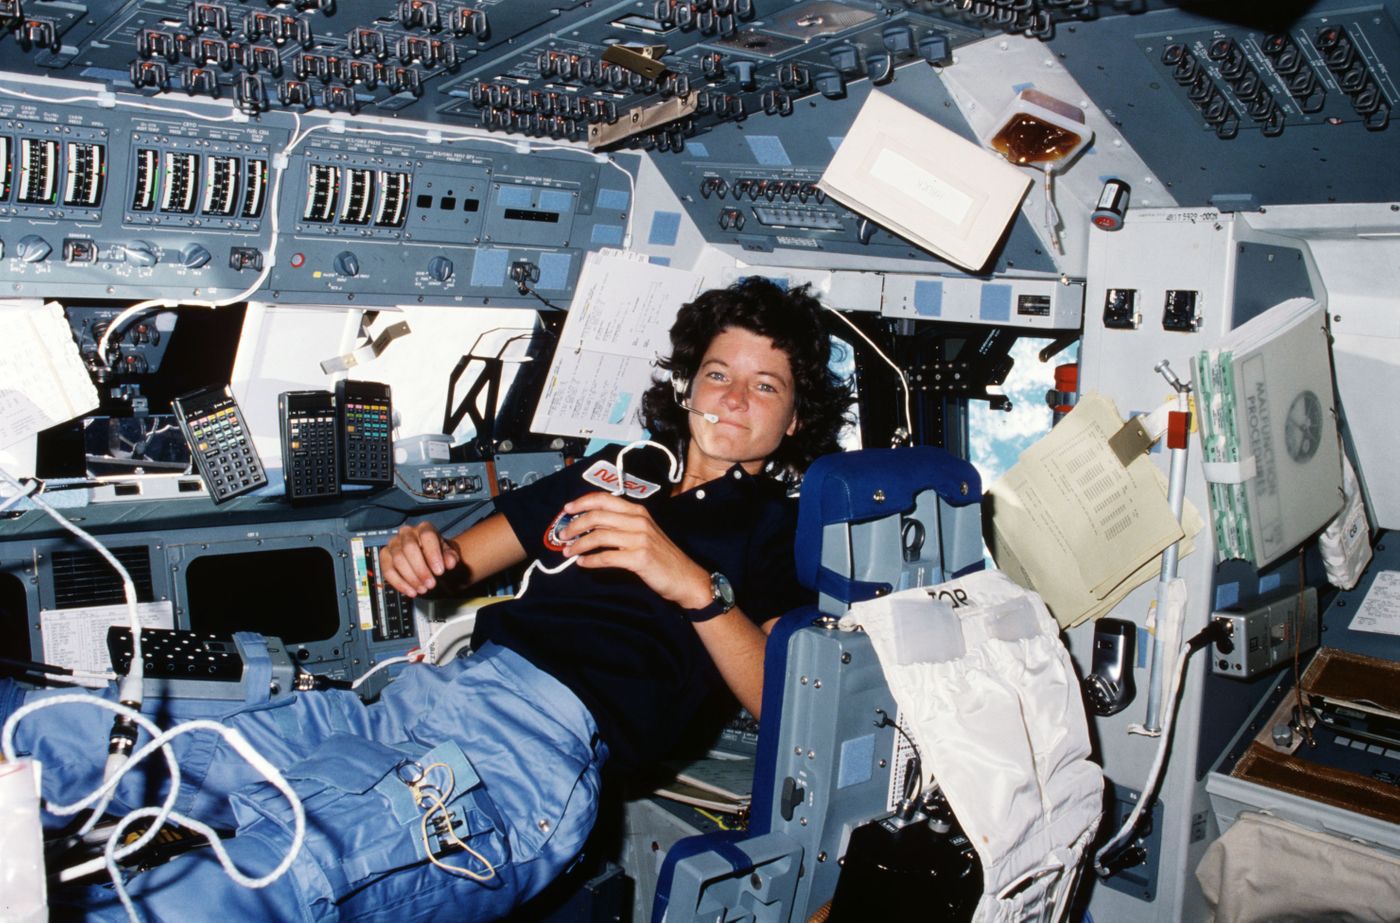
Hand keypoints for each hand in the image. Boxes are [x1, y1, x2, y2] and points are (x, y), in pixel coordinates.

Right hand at [380, 521, 459, 596]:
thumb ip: (451, 557)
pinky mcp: (385, 556)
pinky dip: (399, 583)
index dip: (433, 554)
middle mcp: (407, 533)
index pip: (427, 536)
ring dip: (411, 578)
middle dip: (420, 569)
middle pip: (409, 548)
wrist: (429, 556)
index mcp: (424, 528)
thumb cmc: (439, 553)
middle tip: (431, 584)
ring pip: (398, 560)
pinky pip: (387, 570)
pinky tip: (411, 591)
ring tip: (423, 589)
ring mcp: (394, 544)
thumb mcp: (449, 554)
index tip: (440, 571)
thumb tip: (450, 562)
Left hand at [560, 492, 711, 608]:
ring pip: (599, 536)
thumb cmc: (662, 556)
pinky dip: (590, 560)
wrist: (685, 578)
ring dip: (579, 544)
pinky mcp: (639, 558)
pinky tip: (583, 563)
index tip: (567, 510)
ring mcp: (639, 539)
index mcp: (638, 512)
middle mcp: (638, 521)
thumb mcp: (645, 532)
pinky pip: (607, 557)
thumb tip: (592, 524)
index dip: (582, 502)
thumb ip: (623, 524)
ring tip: (568, 552)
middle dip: (574, 525)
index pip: (605, 499)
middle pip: (597, 516)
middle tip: (562, 535)